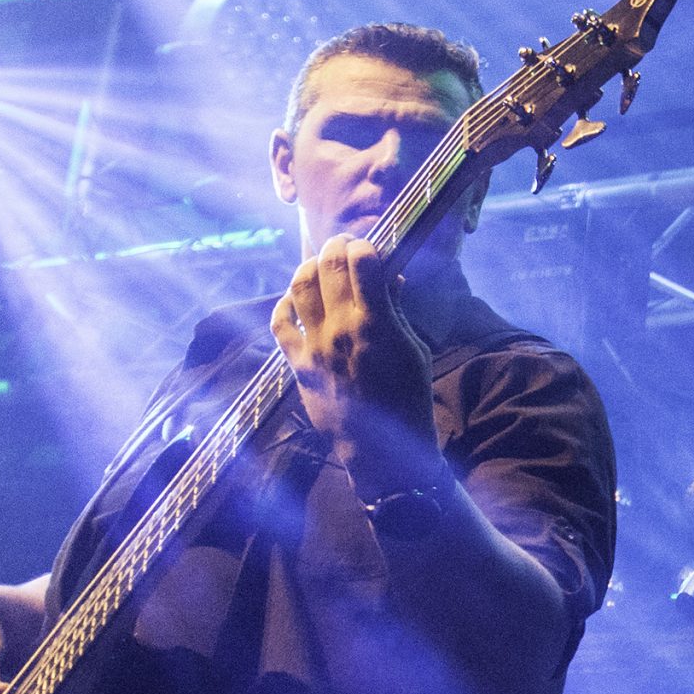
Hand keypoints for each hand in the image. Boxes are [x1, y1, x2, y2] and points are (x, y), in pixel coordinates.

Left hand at [270, 235, 435, 478]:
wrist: (382, 449)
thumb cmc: (409, 398)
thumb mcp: (414, 351)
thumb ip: (397, 312)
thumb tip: (391, 280)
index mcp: (376, 325)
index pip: (363, 263)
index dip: (364, 246)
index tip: (369, 246)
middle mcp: (341, 329)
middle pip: (328, 266)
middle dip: (336, 246)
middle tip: (343, 244)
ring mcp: (315, 346)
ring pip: (300, 286)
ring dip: (309, 267)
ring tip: (318, 264)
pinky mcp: (298, 364)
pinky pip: (280, 324)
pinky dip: (284, 304)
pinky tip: (293, 299)